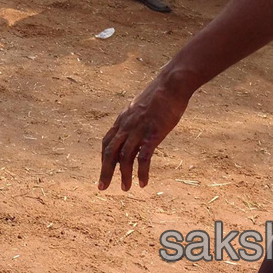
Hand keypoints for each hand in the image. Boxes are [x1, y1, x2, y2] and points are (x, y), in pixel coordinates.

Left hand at [98, 70, 191, 190]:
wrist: (171, 84)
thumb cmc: (160, 93)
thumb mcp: (142, 105)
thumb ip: (137, 116)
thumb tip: (138, 122)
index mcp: (123, 119)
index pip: (107, 141)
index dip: (104, 157)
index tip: (105, 170)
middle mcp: (127, 126)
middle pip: (110, 152)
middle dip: (105, 171)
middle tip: (102, 187)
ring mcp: (138, 130)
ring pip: (124, 158)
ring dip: (123, 175)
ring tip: (125, 188)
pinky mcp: (152, 134)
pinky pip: (143, 158)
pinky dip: (141, 172)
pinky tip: (143, 183)